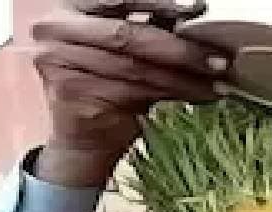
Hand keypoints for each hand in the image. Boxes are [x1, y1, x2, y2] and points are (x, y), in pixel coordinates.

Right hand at [30, 0, 227, 186]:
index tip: (197, 8)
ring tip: (216, 81)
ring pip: (135, 68)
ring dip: (183, 77)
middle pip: (128, 35)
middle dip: (178, 47)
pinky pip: (132, 92)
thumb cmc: (108, 85)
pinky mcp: (71, 92)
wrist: (83, 138)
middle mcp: (55, 28)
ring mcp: (57, 60)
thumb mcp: (126, 48)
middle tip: (216, 57)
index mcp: (70, 7)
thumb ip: (149, 27)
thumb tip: (197, 12)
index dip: (159, 2)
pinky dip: (172, 95)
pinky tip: (198, 96)